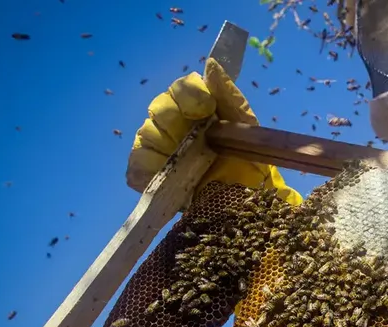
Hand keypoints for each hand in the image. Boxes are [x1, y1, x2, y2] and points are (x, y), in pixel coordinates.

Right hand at [127, 58, 301, 205]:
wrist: (248, 200)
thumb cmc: (249, 160)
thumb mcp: (246, 126)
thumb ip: (229, 95)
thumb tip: (212, 64)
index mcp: (198, 109)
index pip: (181, 89)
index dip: (189, 95)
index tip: (206, 108)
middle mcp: (176, 125)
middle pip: (159, 110)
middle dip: (174, 120)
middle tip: (195, 138)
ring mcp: (162, 151)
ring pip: (146, 135)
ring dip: (164, 146)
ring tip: (185, 160)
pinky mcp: (153, 177)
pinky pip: (137, 168)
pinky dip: (147, 171)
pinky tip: (165, 176)